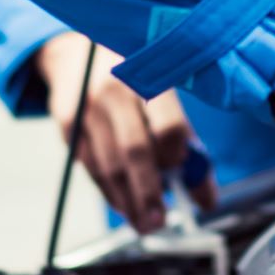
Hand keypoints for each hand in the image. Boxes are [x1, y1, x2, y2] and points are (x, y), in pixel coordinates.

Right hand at [37, 31, 217, 233]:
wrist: (78, 51)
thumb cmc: (133, 80)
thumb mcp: (163, 96)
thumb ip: (186, 143)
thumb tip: (207, 198)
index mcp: (151, 78)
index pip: (169, 126)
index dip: (176, 158)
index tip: (180, 177)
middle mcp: (117, 89)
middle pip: (135, 151)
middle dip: (148, 194)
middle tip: (158, 223)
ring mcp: (88, 106)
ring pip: (109, 165)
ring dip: (127, 200)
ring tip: (142, 222)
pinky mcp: (67, 122)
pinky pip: (89, 165)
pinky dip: (107, 190)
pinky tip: (121, 203)